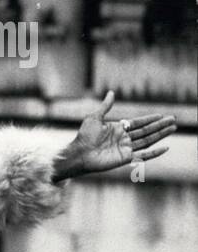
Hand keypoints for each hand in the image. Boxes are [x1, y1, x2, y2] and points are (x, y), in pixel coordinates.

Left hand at [56, 90, 176, 179]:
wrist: (79, 153)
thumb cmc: (84, 136)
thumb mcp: (95, 117)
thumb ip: (106, 106)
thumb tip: (111, 93)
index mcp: (118, 129)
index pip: (138, 123)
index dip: (150, 119)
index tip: (161, 116)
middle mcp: (124, 139)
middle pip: (146, 131)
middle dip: (160, 126)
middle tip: (173, 120)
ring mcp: (125, 149)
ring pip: (147, 140)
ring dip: (161, 135)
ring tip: (173, 129)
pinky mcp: (125, 158)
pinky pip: (143, 156)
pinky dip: (154, 153)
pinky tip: (165, 148)